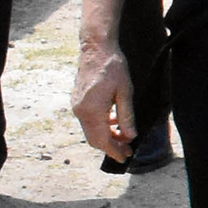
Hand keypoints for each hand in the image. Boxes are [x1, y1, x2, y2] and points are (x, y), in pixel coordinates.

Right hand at [70, 40, 134, 160]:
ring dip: (106, 136)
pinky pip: (88, 120)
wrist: (95, 49)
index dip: (114, 151)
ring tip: (124, 138)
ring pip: (91, 131)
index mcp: (92, 110)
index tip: (125, 158)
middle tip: (127, 151)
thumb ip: (126, 116)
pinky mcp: (78, 101)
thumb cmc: (113, 67)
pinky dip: (101, 126)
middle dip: (111, 147)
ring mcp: (77, 105)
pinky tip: (115, 122)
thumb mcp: (125, 92)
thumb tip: (130, 137)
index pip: (102, 139)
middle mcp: (80, 110)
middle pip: (94, 139)